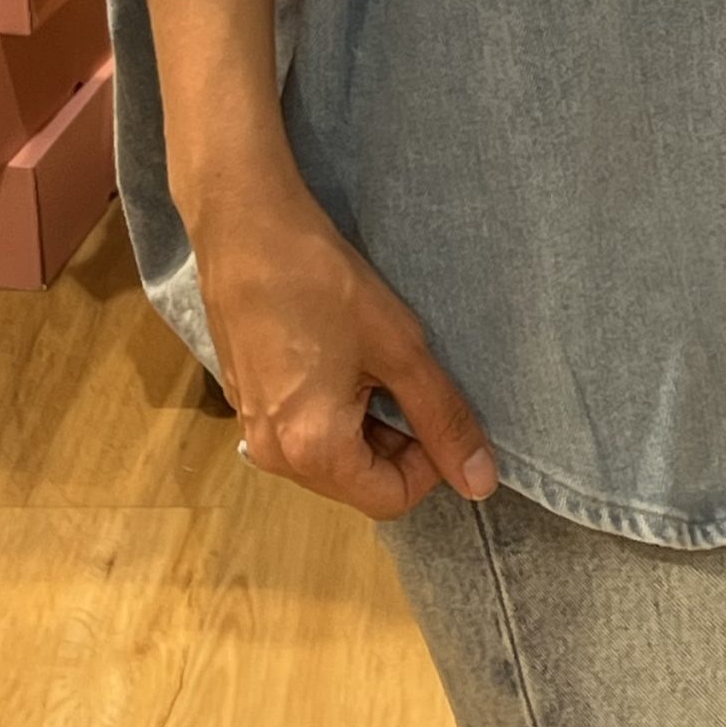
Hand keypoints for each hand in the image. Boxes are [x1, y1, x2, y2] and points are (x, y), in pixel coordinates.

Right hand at [194, 177, 499, 521]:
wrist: (246, 227)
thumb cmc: (326, 284)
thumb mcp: (400, 348)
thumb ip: (442, 418)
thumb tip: (481, 483)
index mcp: (311, 452)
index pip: (390, 500)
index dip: (429, 463)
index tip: (436, 404)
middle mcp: (272, 455)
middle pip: (357, 481)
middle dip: (397, 442)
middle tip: (407, 376)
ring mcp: (251, 427)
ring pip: (330, 455)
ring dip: (366, 422)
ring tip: (373, 360)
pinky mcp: (243, 398)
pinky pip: (300, 428)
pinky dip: (332, 407)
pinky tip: (337, 352)